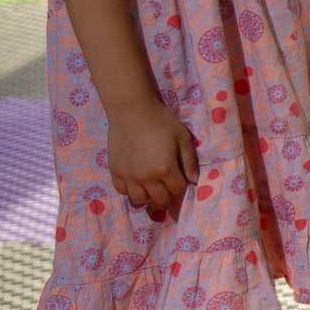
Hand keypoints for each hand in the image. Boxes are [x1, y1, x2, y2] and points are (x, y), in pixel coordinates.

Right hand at [107, 94, 199, 214]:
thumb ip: (189, 160)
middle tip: (169, 186)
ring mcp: (128, 175)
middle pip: (160, 198)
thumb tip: (194, 180)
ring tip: (153, 187)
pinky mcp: (115, 171)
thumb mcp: (182, 137)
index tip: (181, 179)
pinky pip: (122, 190)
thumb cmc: (161, 121)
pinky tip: (137, 182)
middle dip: (168, 194)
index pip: (178, 189)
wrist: (131, 110)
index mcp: (165, 169)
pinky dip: (130, 190)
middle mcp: (146, 177)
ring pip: (139, 199)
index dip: (182, 186)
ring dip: (149, 197)